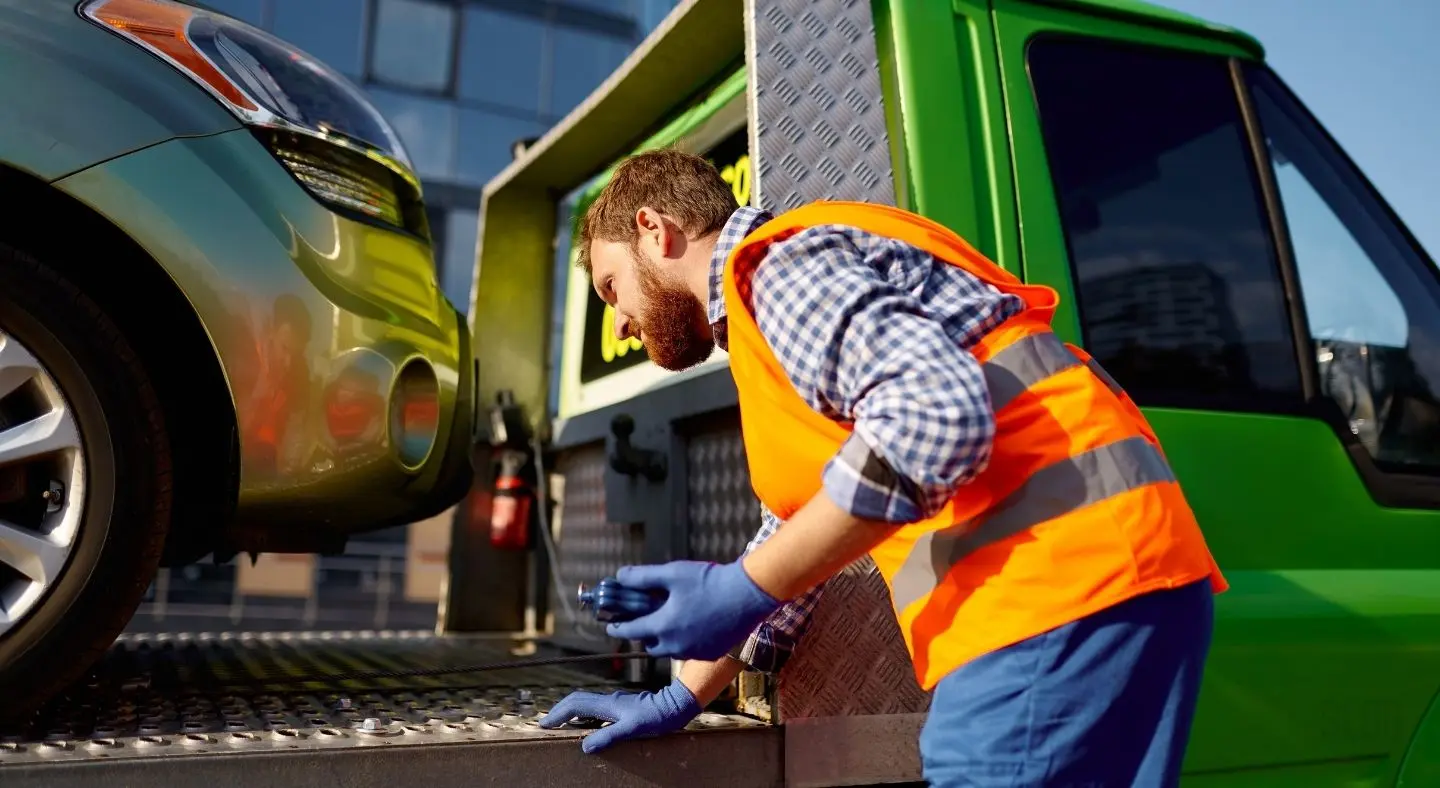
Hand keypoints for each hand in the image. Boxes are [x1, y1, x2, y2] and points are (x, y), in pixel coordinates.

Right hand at [537, 680, 700, 752]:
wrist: (674, 706)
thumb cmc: (656, 718)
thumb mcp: (632, 729)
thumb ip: (608, 736)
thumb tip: (584, 746)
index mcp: (607, 704)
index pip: (575, 705)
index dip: (558, 714)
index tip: (544, 724)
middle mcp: (609, 701)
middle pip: (577, 700)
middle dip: (559, 710)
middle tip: (547, 723)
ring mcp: (615, 703)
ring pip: (586, 703)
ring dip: (571, 712)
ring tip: (561, 725)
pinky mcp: (622, 707)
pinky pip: (596, 709)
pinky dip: (584, 716)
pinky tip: (587, 726)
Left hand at [605, 560, 780, 660]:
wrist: (748, 594)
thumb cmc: (708, 581)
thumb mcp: (671, 573)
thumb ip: (642, 577)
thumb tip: (620, 576)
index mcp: (662, 627)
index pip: (630, 631)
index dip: (617, 628)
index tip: (611, 626)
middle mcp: (675, 646)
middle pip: (650, 644)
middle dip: (644, 634)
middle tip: (646, 620)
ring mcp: (695, 652)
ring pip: (671, 649)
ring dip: (666, 638)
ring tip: (671, 621)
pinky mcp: (712, 653)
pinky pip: (690, 651)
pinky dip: (686, 641)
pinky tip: (694, 625)